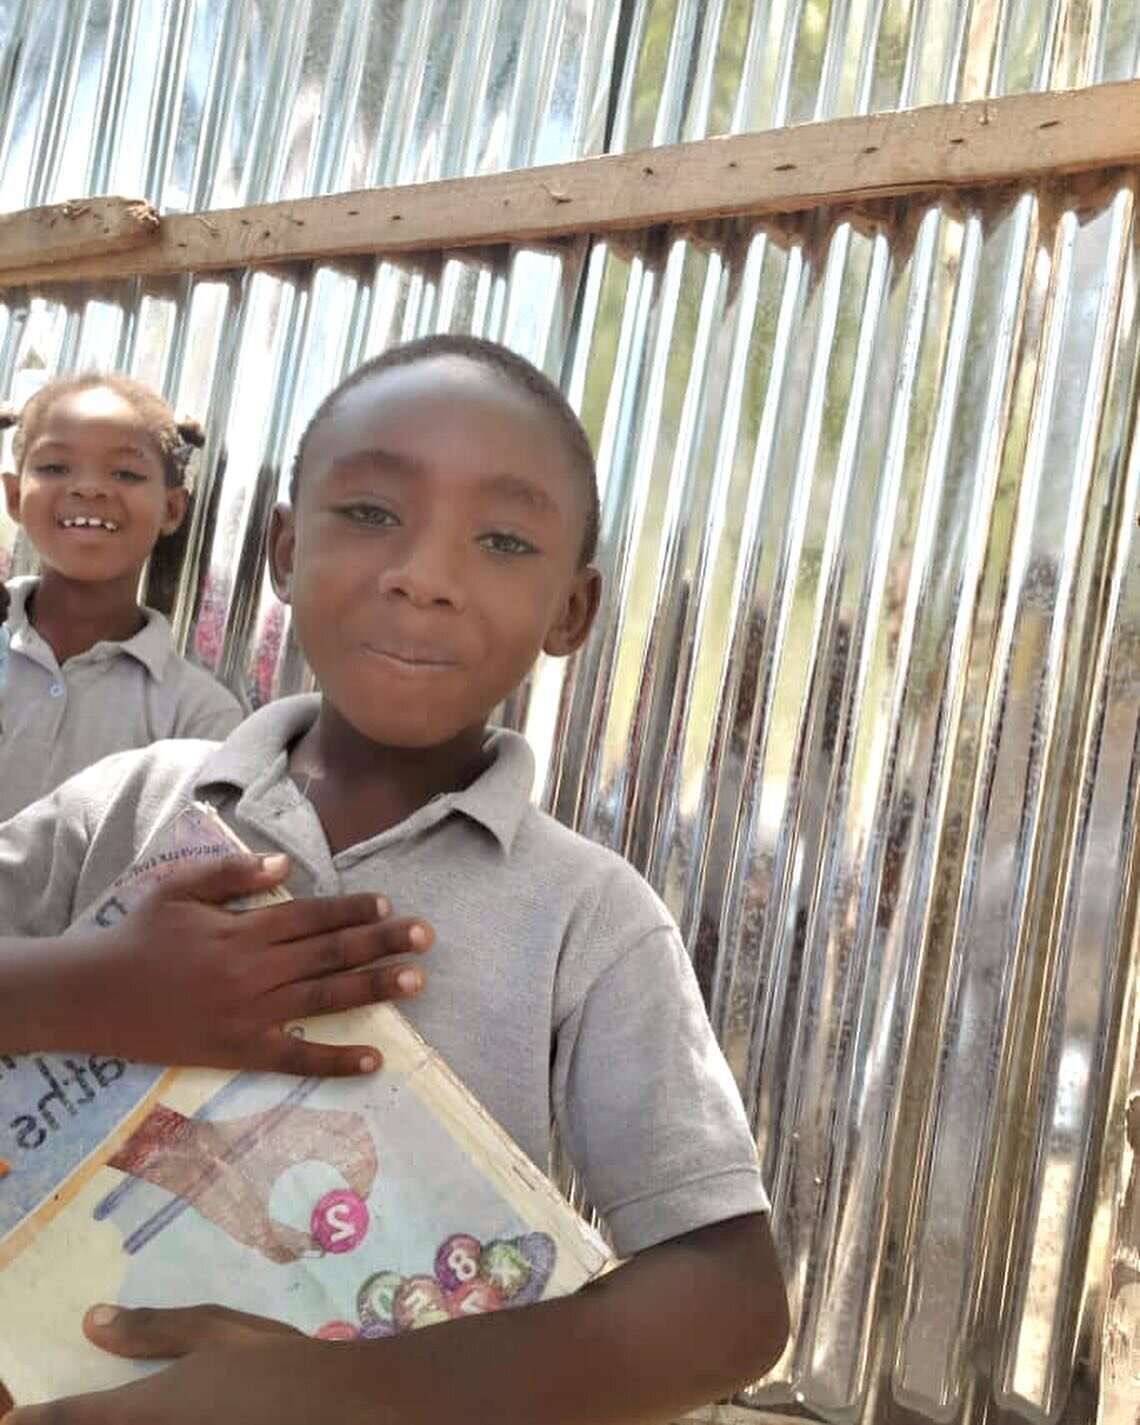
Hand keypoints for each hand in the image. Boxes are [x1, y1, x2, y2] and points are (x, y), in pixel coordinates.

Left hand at [2, 1304, 392, 1424]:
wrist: (340, 1413)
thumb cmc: (276, 1364)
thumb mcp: (215, 1331)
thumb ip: (151, 1329)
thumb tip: (92, 1322)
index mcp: (139, 1412)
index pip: (60, 1422)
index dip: (26, 1418)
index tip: (17, 1410)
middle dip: (63, 1421)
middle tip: (66, 1409)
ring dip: (102, 1424)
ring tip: (116, 1410)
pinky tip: (165, 1418)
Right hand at [74, 854, 431, 1074]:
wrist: (94, 996)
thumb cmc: (138, 937)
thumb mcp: (179, 888)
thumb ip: (233, 873)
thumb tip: (285, 864)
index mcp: (244, 929)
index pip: (312, 916)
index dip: (354, 911)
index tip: (390, 906)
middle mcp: (255, 970)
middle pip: (331, 954)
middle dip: (383, 944)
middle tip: (427, 936)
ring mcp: (251, 1014)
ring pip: (325, 999)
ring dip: (374, 988)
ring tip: (417, 981)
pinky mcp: (240, 1051)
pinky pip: (297, 1059)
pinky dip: (337, 1060)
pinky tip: (374, 1058)